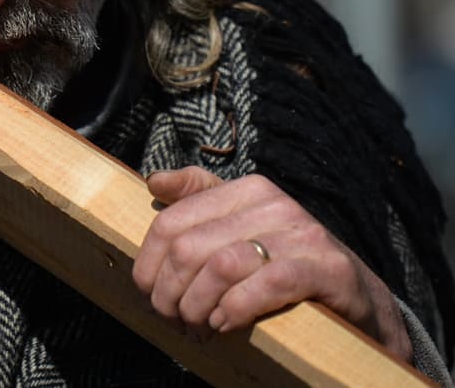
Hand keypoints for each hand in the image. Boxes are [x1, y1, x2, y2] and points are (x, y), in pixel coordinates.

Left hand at [132, 166, 410, 360]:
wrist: (361, 299)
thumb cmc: (288, 263)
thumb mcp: (243, 225)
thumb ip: (199, 198)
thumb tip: (154, 182)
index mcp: (247, 190)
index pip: (171, 222)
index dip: (150, 263)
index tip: (147, 293)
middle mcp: (274, 203)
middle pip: (190, 248)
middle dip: (170, 292)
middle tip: (172, 319)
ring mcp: (303, 233)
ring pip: (222, 267)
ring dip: (198, 306)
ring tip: (196, 327)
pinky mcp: (328, 268)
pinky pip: (266, 285)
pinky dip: (236, 309)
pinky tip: (225, 324)